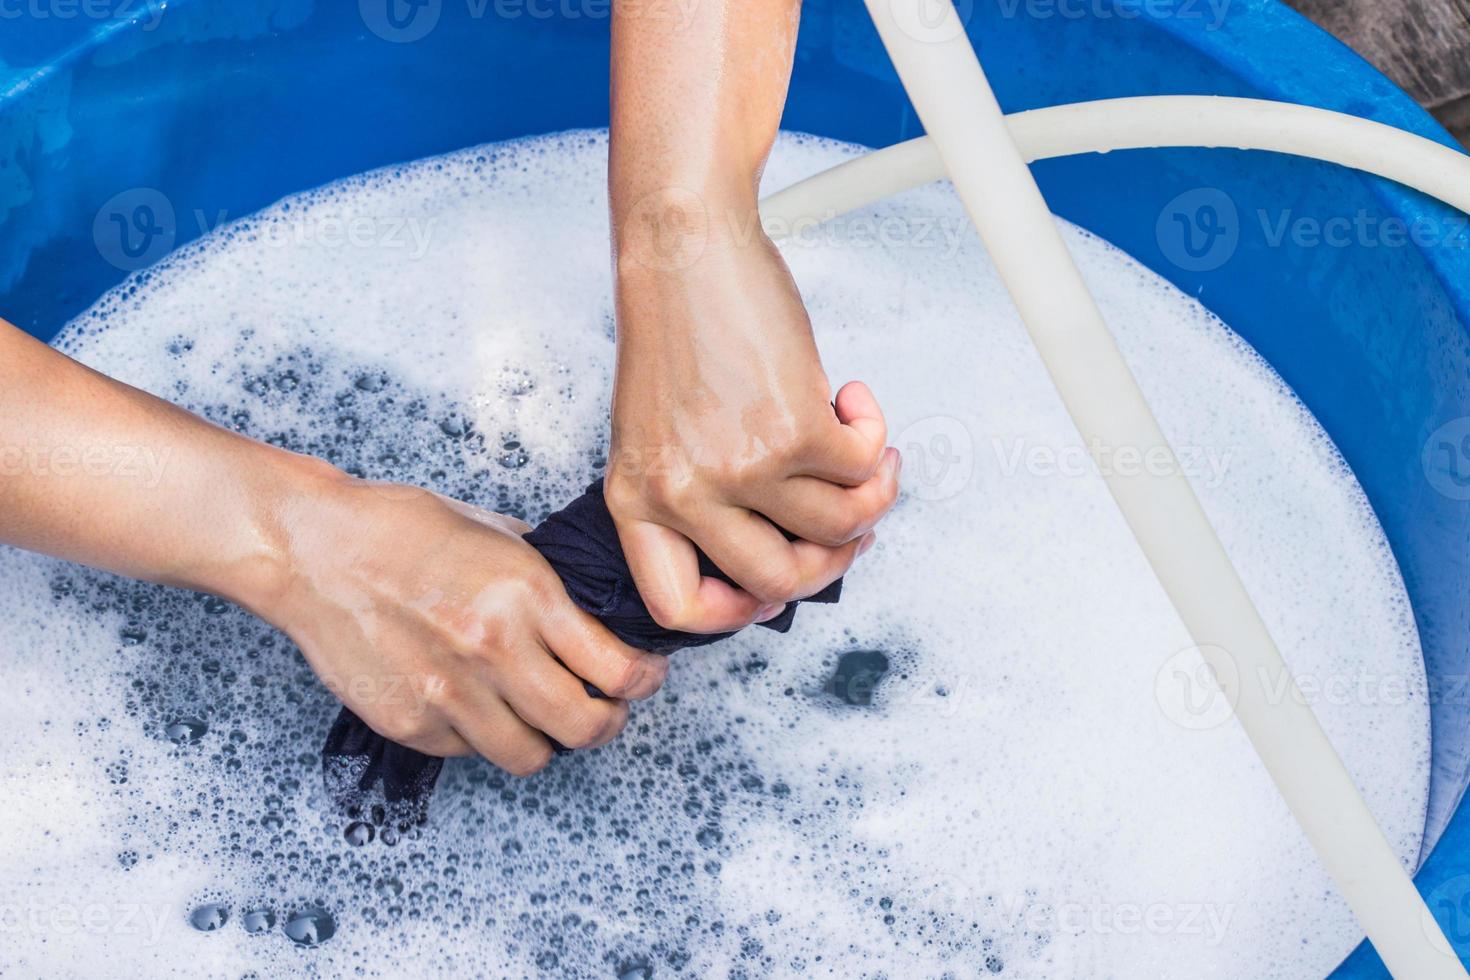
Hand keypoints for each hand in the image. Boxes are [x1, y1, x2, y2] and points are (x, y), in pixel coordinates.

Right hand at [248, 469, 668, 775]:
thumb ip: (548, 577)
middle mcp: (493, 651)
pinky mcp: (410, 723)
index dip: (644, 681)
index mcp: (526, 597)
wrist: (313, 551)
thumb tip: (595, 606)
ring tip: (541, 714)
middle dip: (608, 722)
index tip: (645, 678)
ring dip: (547, 739)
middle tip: (606, 709)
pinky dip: (483, 735)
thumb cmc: (400, 530)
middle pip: (586, 727)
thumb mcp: (496, 533)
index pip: (618, 669)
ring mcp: (449, 695)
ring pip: (531, 756)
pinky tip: (475, 702)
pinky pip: (471, 752)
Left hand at [607, 218, 900, 633]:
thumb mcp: (658, 430)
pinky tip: (854, 404)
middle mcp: (682, 494)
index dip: (733, 612)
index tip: (767, 589)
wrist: (686, 247)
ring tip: (868, 455)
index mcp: (636, 500)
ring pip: (837, 527)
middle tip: (851, 524)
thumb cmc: (677, 327)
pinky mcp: (794, 430)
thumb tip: (779, 548)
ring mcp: (739, 468)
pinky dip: (875, 438)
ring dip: (872, 495)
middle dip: (832, 561)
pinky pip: (863, 468)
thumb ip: (697, 493)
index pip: (676, 607)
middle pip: (777, 582)